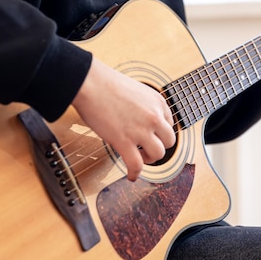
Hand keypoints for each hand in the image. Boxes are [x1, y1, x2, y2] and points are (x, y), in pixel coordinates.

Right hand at [72, 57, 174, 180]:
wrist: (91, 84)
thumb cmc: (107, 84)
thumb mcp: (137, 91)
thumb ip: (144, 106)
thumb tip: (142, 120)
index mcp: (158, 102)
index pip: (169, 125)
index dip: (160, 133)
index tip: (152, 137)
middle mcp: (154, 117)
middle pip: (169, 142)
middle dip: (158, 147)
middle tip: (146, 148)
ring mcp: (141, 130)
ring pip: (158, 155)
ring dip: (148, 160)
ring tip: (138, 157)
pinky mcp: (124, 142)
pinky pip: (137, 165)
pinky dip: (135, 173)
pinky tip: (131, 175)